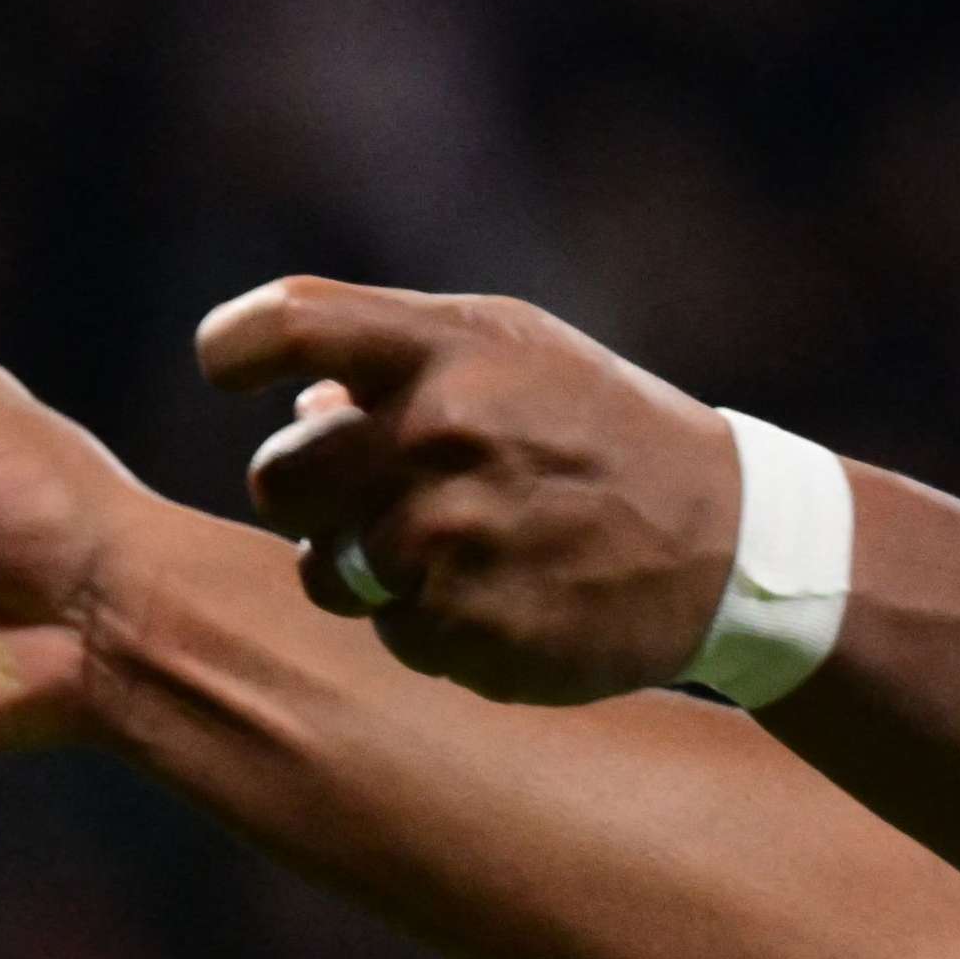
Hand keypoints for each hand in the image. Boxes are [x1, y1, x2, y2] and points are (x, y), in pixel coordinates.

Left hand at [193, 277, 740, 705]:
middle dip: (316, 492)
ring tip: (461, 551)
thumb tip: (304, 404)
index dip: (233, 348)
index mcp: (447, 351)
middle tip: (384, 496)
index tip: (230, 370)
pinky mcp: (473, 631)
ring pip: (327, 572)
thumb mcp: (521, 350)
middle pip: (279, 476)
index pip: (285, 322)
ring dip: (373, 570)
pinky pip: (394, 636)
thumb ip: (404, 357)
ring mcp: (455, 540)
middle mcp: (440, 436)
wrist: (729, 544)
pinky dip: (434, 624)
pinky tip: (505, 595)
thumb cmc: (604, 432)